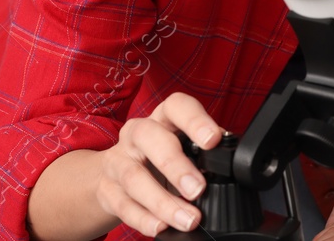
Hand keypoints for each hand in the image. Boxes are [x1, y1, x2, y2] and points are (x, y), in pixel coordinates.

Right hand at [90, 91, 221, 235]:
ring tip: (188, 219)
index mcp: (162, 118)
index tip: (212, 140)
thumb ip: (202, 149)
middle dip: (175, 165)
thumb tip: (228, 158)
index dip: (195, 120)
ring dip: (163, 202)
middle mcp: (136, 134)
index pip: (177, 106)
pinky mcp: (106, 190)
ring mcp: (118, 161)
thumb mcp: (180, 144)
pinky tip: (161, 227)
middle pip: (149, 138)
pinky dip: (143, 219)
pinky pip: (123, 205)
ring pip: (134, 178)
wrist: (112, 173)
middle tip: (198, 189)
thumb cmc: (158, 155)